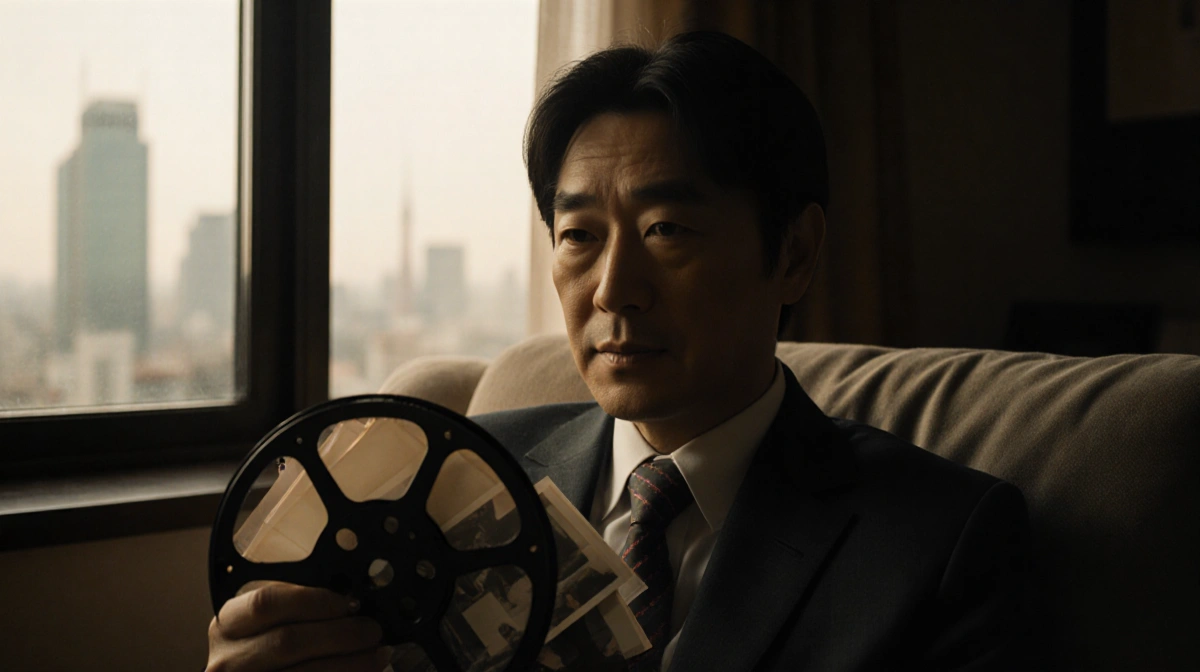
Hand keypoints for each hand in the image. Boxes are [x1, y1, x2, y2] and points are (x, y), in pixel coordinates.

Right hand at [206, 582, 392, 671]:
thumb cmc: (267, 649)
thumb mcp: (269, 622)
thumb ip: (299, 606)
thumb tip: (351, 599)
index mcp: (228, 626)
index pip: (266, 603)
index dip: (313, 600)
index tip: (348, 603)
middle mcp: (228, 661)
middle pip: (288, 641)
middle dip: (340, 634)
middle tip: (372, 630)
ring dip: (350, 664)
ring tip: (378, 654)